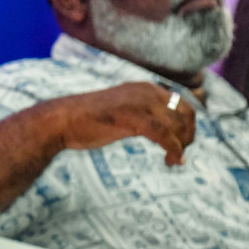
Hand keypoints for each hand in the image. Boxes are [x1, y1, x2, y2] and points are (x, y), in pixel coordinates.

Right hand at [53, 82, 195, 164]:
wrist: (60, 121)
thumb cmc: (85, 120)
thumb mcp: (119, 110)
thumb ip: (139, 113)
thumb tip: (156, 129)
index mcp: (144, 88)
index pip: (180, 102)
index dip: (187, 123)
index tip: (183, 141)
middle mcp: (147, 91)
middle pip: (185, 112)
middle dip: (188, 135)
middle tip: (181, 154)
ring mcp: (141, 103)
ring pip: (178, 125)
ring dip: (182, 145)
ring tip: (175, 160)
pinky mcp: (135, 119)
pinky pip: (166, 136)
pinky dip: (174, 150)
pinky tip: (171, 161)